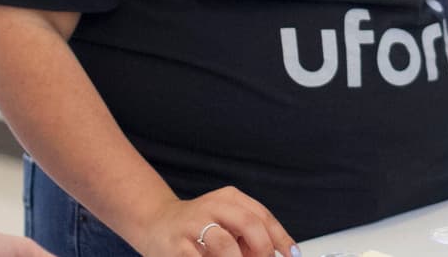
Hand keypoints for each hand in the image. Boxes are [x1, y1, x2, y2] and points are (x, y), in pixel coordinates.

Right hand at [137, 187, 297, 256]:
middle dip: (262, 249)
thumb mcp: (226, 220)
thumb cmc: (198, 225)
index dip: (281, 238)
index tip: (292, 254)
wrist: (155, 222)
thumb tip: (275, 252)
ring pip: (225, 245)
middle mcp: (212, 206)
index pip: (263, 216)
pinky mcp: (175, 246)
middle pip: (248, 224)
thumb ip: (248, 233)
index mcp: (230, 198)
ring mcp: (192, 225)